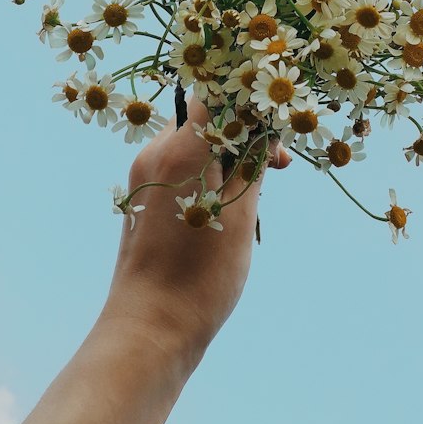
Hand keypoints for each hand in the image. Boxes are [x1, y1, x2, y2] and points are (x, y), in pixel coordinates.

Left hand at [101, 98, 290, 363]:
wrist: (149, 329)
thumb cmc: (201, 275)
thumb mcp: (241, 215)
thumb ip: (253, 163)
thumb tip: (264, 128)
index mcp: (179, 150)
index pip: (215, 94)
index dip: (251, 102)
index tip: (279, 129)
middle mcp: (154, 154)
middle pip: (206, 118)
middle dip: (246, 132)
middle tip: (279, 166)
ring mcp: (145, 178)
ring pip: (196, 145)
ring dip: (230, 157)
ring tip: (257, 193)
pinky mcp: (143, 200)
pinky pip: (182, 169)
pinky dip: (210, 176)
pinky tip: (230, 209)